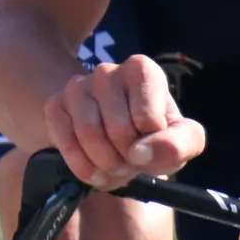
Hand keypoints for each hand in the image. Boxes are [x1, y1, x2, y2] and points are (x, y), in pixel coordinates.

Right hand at [42, 53, 203, 187]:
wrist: (122, 143)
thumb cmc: (156, 136)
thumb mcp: (184, 140)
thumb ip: (179, 144)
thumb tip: (141, 153)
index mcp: (141, 69)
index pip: (147, 119)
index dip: (151, 144)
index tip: (151, 144)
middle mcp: (106, 71)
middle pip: (119, 130)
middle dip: (128, 159)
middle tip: (132, 163)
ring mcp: (77, 87)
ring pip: (90, 135)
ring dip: (106, 165)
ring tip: (116, 167)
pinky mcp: (55, 106)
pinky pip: (65, 143)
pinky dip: (83, 167)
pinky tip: (95, 170)